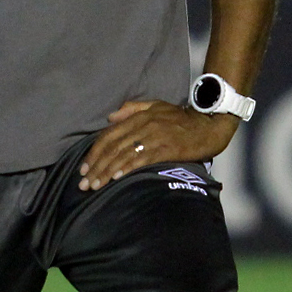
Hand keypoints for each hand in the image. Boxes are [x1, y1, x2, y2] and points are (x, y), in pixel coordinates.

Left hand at [79, 101, 238, 191]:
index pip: (108, 135)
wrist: (208, 124)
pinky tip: (116, 178)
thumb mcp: (155, 105)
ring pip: (123, 155)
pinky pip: (141, 159)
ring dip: (106, 172)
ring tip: (95, 186)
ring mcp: (153, 137)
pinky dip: (126, 169)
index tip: (84, 168)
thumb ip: (131, 109)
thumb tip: (110, 117)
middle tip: (83, 183)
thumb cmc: (181, 117)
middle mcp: (142, 126)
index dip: (94, 152)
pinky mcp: (166, 148)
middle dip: (95, 166)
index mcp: (137, 117)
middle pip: (112, 148)